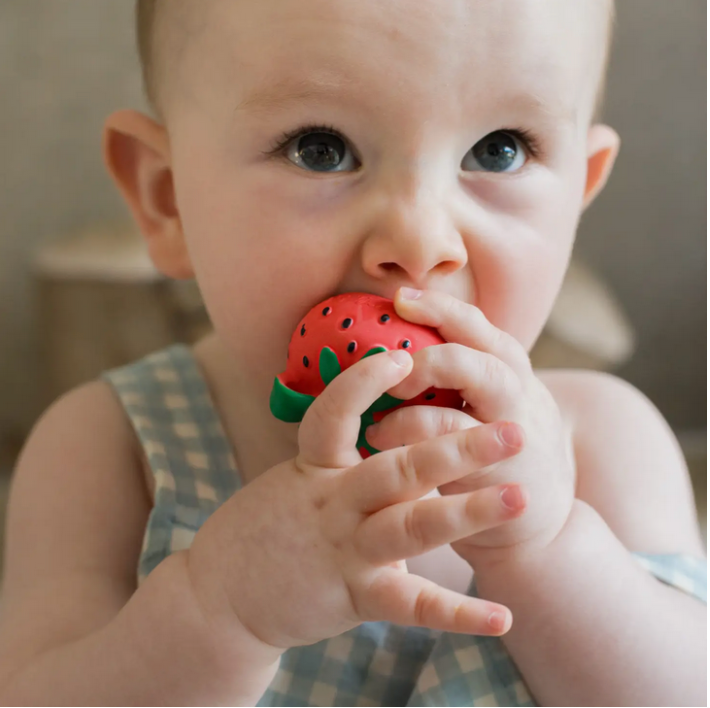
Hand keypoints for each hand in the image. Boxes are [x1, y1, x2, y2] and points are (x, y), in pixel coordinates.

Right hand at [186, 348, 525, 653]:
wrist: (221, 595)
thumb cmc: (269, 525)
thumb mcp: (298, 478)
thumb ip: (346, 456)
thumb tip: (399, 426)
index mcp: (315, 467)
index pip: (333, 414)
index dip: (364, 384)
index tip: (403, 356)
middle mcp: (333, 503)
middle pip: (398, 468)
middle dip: (457, 447)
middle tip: (513, 431)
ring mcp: (344, 551)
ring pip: (412, 527)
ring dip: (468, 512)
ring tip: (519, 498)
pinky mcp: (354, 597)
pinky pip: (412, 606)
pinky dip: (458, 614)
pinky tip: (502, 616)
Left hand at [365, 288, 575, 566]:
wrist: (538, 522)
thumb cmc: (500, 455)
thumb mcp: (492, 406)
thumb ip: (460, 377)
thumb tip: (398, 347)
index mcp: (511, 371)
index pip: (478, 327)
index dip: (439, 308)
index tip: (399, 297)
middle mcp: (518, 394)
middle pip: (480, 354)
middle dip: (429, 351)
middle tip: (390, 361)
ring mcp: (512, 432)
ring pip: (472, 391)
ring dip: (418, 393)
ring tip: (380, 406)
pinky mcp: (498, 473)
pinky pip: (451, 445)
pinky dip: (411, 435)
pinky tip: (380, 439)